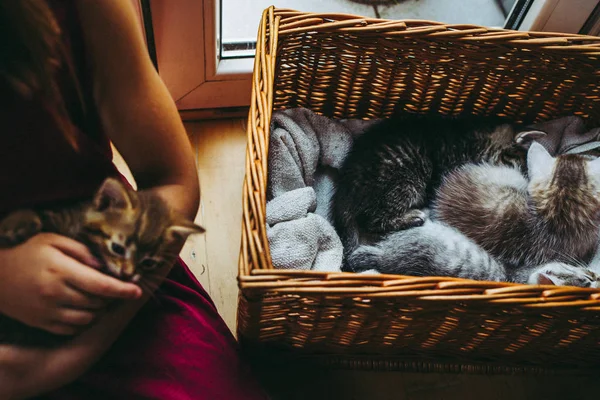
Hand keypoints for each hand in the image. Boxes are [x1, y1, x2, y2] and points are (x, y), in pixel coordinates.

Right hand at [0, 233, 141, 334]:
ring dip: (99, 310)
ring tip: (99, 298)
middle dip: (111, 298)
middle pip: (97, 303)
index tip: (138, 291)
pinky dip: (84, 322)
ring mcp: (47, 311)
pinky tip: (84, 309)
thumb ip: (81, 250)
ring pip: (87, 318)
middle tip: (113, 288)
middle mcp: (55, 294)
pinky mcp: (41, 322)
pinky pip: (71, 329)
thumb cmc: (27, 252)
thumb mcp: (52, 240)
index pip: (101, 286)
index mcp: (61, 271)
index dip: (123, 290)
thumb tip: (103, 265)